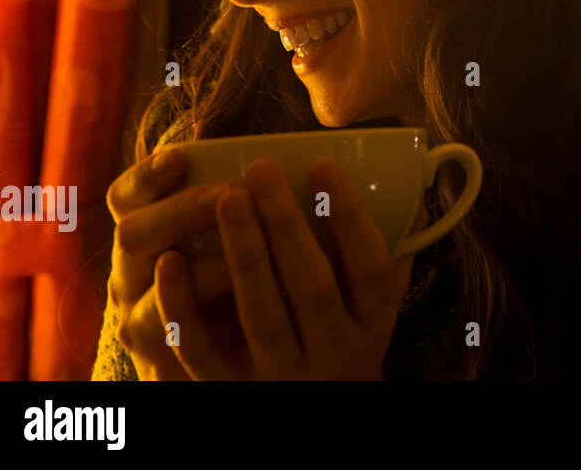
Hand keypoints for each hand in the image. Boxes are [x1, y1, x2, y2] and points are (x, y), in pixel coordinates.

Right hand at [104, 148, 238, 379]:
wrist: (221, 361)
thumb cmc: (238, 280)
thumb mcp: (227, 238)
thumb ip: (242, 208)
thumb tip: (284, 173)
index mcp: (142, 237)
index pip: (125, 197)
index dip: (147, 176)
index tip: (180, 159)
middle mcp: (130, 278)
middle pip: (133, 234)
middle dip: (184, 211)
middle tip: (232, 194)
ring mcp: (140, 324)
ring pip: (154, 297)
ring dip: (207, 272)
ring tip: (250, 259)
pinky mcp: (163, 367)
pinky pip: (178, 346)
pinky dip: (214, 331)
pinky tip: (250, 313)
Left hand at [157, 158, 419, 379]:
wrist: (313, 414)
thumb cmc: (342, 341)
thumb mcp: (374, 308)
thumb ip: (388, 257)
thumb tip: (409, 192)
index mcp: (373, 324)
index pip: (370, 268)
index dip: (349, 217)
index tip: (322, 166)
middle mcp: (334, 354)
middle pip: (312, 288)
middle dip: (286, 226)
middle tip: (262, 170)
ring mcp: (282, 378)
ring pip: (261, 316)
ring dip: (244, 254)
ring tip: (227, 198)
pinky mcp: (232, 393)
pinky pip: (203, 355)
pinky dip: (184, 310)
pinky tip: (171, 262)